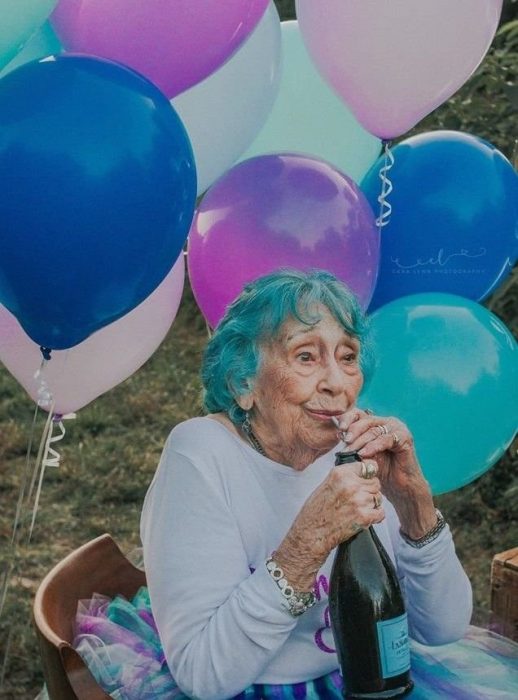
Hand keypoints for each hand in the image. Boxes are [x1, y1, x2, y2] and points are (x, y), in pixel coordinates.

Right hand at [274, 460, 383, 590]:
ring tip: (357, 509)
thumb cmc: (316, 511)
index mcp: (340, 474)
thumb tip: (362, 470)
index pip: (367, 466)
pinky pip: (381, 512)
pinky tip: (365, 517)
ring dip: (372, 503)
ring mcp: (359, 500)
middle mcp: (351, 485)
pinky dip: (376, 516)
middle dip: (370, 490)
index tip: (367, 478)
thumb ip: (345, 476)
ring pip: (378, 497)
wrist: (312, 533)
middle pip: (375, 482)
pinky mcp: (364, 517)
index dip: (368, 473)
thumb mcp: (327, 483)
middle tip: (359, 498)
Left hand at [336, 408, 424, 499]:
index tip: (340, 429)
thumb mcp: (363, 456)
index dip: (347, 419)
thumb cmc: (380, 470)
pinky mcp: (405, 438)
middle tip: (345, 441)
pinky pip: (386, 439)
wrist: (399, 487)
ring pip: (374, 430)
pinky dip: (373, 446)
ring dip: (361, 441)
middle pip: (365, 420)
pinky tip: (364, 454)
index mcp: (376, 423)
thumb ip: (353, 444)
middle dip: (353, 431)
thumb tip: (338, 435)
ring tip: (351, 451)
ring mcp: (397, 428)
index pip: (358, 414)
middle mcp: (387, 422)